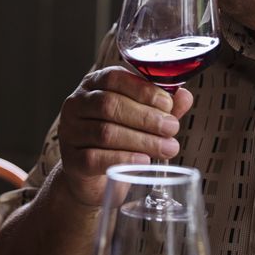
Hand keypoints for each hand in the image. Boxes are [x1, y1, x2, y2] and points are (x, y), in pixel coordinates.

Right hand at [56, 66, 192, 206]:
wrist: (91, 176)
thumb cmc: (117, 139)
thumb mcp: (141, 119)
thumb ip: (160, 107)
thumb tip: (184, 96)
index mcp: (93, 85)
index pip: (114, 78)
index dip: (143, 90)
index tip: (168, 105)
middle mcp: (77, 104)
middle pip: (109, 105)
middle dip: (146, 117)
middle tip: (172, 128)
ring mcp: (70, 132)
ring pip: (105, 132)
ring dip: (142, 140)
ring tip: (168, 148)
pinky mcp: (71, 161)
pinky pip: (96, 158)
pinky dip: (124, 159)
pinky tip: (144, 161)